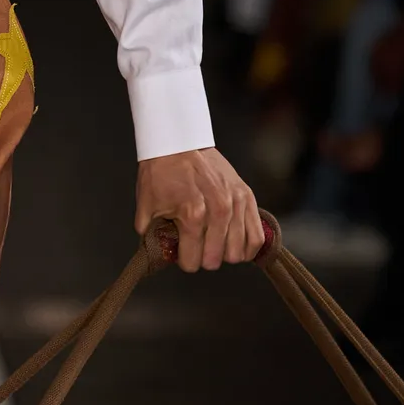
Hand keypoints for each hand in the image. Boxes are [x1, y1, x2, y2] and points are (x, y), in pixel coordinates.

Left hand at [135, 147, 263, 272]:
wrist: (177, 143)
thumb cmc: (161, 172)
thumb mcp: (146, 206)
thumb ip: (152, 235)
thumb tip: (161, 254)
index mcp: (192, 215)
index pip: (192, 261)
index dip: (184, 261)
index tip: (182, 254)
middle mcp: (218, 211)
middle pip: (215, 260)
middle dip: (203, 259)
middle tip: (197, 249)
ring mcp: (235, 204)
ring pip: (237, 251)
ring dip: (224, 254)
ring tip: (215, 246)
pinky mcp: (247, 197)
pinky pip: (257, 235)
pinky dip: (247, 247)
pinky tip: (237, 247)